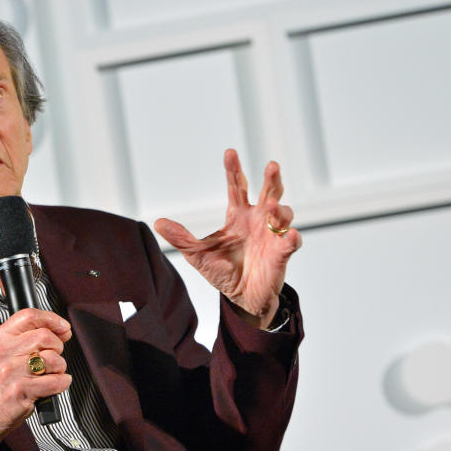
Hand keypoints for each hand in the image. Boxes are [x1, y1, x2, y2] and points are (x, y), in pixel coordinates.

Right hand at [0, 309, 72, 450]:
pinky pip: (55, 381)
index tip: (63, 327)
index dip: (52, 319)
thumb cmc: (3, 379)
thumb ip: (30, 336)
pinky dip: (62, 383)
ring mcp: (11, 371)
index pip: (29, 316)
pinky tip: (54, 384)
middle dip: (57, 347)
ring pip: (52, 359)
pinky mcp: (20, 390)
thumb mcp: (8, 350)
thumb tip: (62, 329)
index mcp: (0, 337)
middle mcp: (3, 351)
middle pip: (45, 336)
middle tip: (51, 357)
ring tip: (49, 373)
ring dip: (59, 367)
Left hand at [154, 149, 300, 328]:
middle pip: (269, 191)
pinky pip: (291, 243)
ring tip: (270, 206)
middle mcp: (258, 220)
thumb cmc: (222, 271)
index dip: (234, 170)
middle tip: (271, 166)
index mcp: (238, 215)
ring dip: (279, 208)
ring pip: (283, 214)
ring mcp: (272, 235)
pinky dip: (292, 238)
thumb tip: (158, 223)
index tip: (230, 152)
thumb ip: (180, 238)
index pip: (237, 186)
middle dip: (271, 178)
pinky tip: (290, 235)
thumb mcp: (196, 254)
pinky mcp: (281, 253)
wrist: (240, 297)